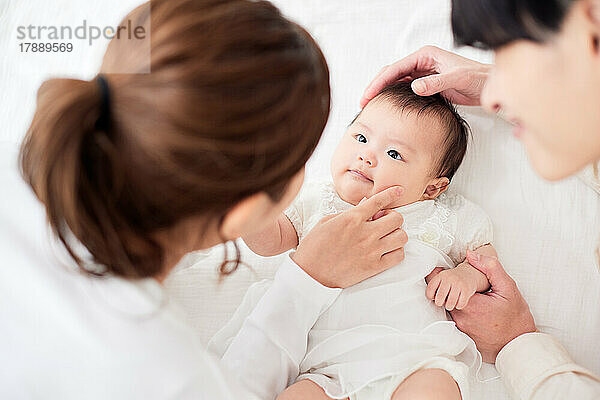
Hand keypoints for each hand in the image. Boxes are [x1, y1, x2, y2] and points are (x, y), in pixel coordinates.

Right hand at [291, 186, 407, 287]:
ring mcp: (371, 250)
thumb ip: (348, 212)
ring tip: (387, 237)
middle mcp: (365, 233)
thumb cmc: (314, 247)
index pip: (379, 201)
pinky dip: (396, 251)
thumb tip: (365, 202)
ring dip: (396, 234)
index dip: (392, 193)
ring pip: (401, 237)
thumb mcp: (327, 222)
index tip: (399, 190)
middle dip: (393, 217)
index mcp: (352, 218)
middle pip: (397, 218)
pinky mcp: (374, 267)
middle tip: (384, 222)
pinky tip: (387, 250)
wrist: (309, 274)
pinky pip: (398, 256)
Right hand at [360, 46, 490, 106]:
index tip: (369, 94)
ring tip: (371, 105)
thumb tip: (414, 87)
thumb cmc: (477, 77)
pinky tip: (387, 106)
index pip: (395, 68)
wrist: (487, 85)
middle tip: (364, 102)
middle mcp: (422, 63)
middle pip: (391, 73)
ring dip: (383, 92)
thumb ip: (435, 83)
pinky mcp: (426, 85)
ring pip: (395, 82)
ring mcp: (422, 74)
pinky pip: (404, 89)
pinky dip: (393, 97)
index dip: (379, 82)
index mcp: (425, 56)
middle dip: (376, 87)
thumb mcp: (456, 79)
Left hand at [426, 262, 480, 310]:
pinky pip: (460, 304)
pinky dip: (458, 306)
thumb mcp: (442, 278)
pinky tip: (458, 302)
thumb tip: (431, 298)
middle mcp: (449, 279)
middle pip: (440, 297)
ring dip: (449, 306)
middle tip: (441, 302)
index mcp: (441, 276)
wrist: (469, 273)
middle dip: (439, 302)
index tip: (433, 297)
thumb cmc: (452, 279)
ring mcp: (458, 284)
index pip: (431, 288)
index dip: (430, 296)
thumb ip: (435, 286)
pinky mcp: (467, 290)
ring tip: (449, 304)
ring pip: (450, 302)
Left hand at [449, 251, 536, 362]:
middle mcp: (461, 319)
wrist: (520, 345)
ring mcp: (460, 330)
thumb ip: (490, 268)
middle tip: (463, 285)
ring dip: (455, 301)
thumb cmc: (516, 316)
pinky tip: (473, 311)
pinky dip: (460, 313)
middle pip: (446, 297)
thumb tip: (470, 254)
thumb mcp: (508, 287)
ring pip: (449, 309)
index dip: (448, 277)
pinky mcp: (462, 338)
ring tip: (472, 298)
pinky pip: (454, 320)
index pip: (447, 285)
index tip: (452, 273)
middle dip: (451, 289)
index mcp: (470, 305)